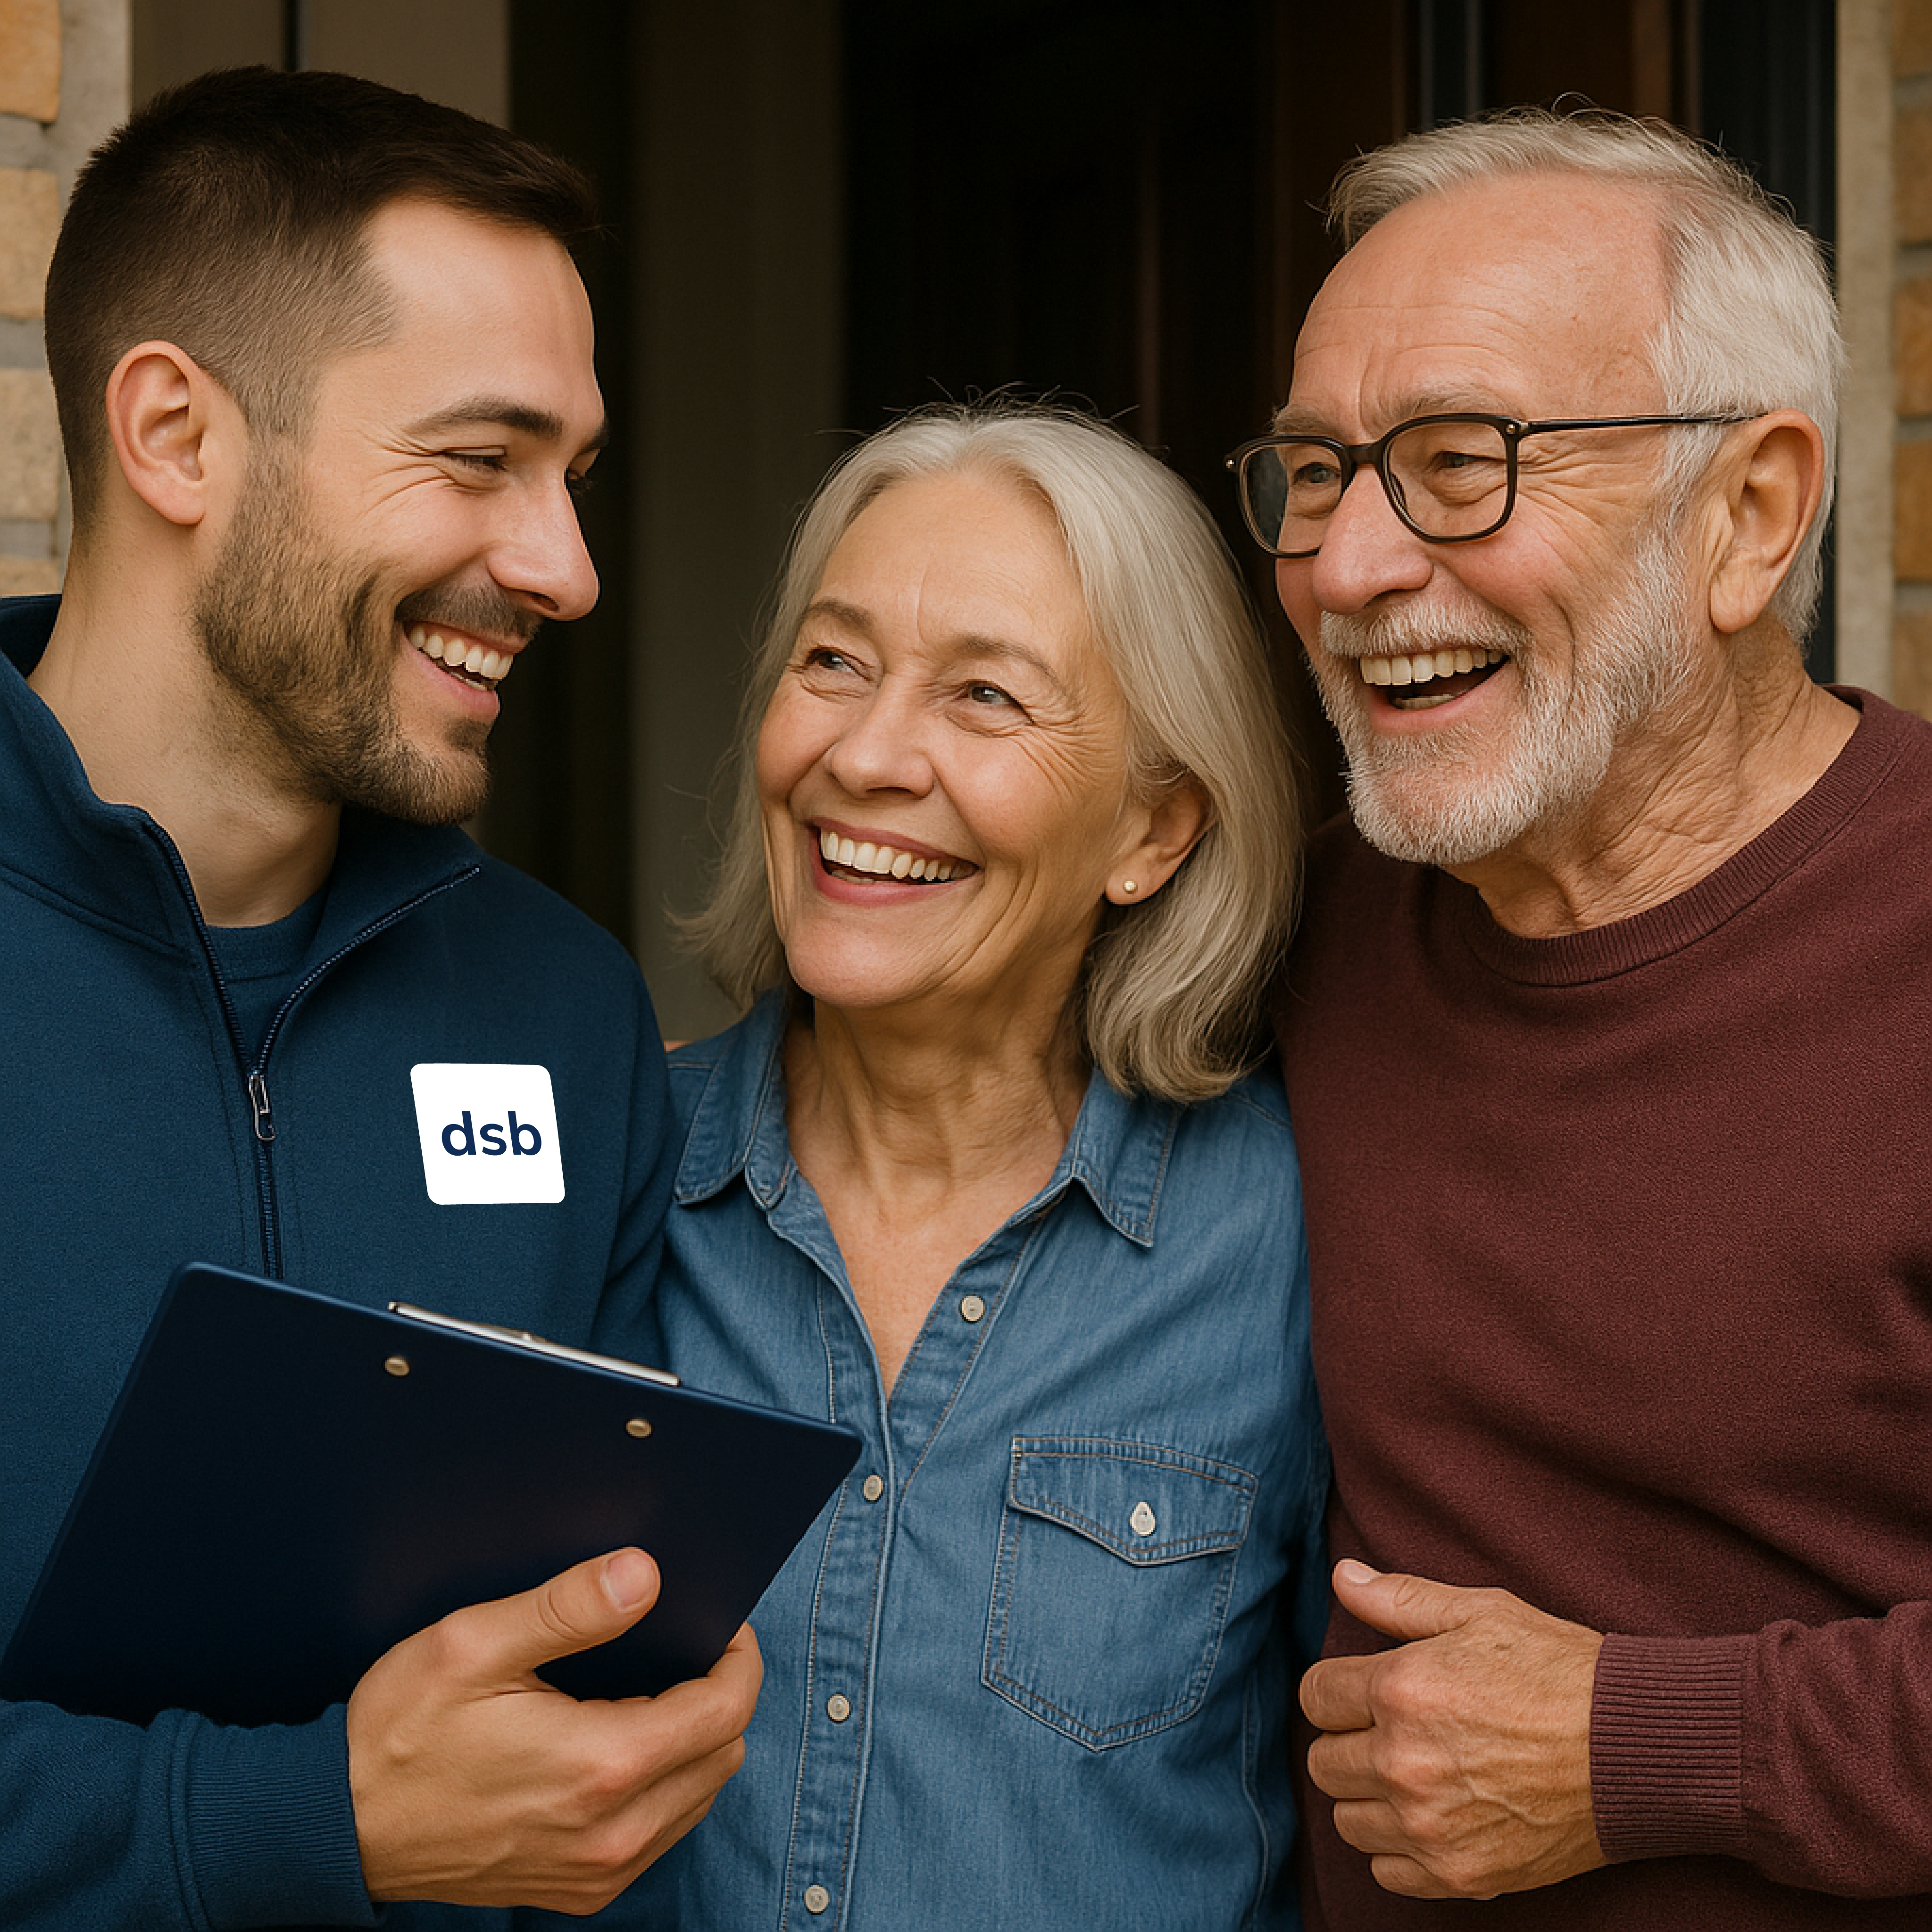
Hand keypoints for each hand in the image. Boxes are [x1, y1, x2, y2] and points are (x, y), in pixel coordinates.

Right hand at [346, 1547, 761, 1910]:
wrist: (338, 1825)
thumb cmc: (398, 1730)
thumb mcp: (475, 1643)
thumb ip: (569, 1607)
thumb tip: (645, 1574)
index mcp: (602, 1765)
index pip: (726, 1709)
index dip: (737, 1657)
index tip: (719, 1622)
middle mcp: (612, 1832)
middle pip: (724, 1752)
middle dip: (720, 1695)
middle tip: (686, 1648)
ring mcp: (597, 1871)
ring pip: (699, 1795)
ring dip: (696, 1742)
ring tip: (655, 1692)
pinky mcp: (579, 1891)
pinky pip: (661, 1834)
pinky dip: (666, 1786)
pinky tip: (624, 1747)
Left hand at [1299, 1559, 1605, 1899]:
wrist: (1636, 1749)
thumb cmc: (1560, 1671)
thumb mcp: (1481, 1612)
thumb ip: (1400, 1598)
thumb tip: (1341, 1576)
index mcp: (1401, 1689)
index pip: (1315, 1696)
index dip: (1336, 1689)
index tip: (1363, 1691)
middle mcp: (1404, 1761)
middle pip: (1323, 1761)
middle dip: (1348, 1741)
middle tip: (1391, 1731)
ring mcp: (1430, 1825)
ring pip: (1348, 1818)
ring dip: (1368, 1796)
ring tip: (1411, 1774)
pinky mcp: (1461, 1874)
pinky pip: (1387, 1871)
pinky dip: (1398, 1849)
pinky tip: (1431, 1818)